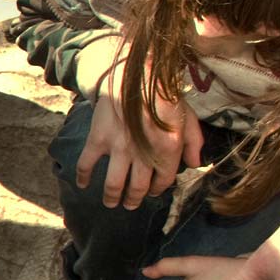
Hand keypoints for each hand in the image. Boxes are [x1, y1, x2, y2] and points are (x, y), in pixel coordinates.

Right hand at [78, 54, 204, 209]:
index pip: (164, 179)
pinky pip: (87, 165)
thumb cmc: (164, 95)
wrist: (134, 75)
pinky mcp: (98, 140)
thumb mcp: (187, 116)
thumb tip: (196, 164)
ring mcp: (118, 149)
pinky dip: (83, 178)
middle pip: (138, 188)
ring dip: (112, 197)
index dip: (159, 189)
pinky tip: (83, 185)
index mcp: (168, 148)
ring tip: (111, 203)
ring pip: (114, 184)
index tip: (154, 191)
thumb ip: (194, 141)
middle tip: (131, 204)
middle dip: (134, 200)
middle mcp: (143, 153)